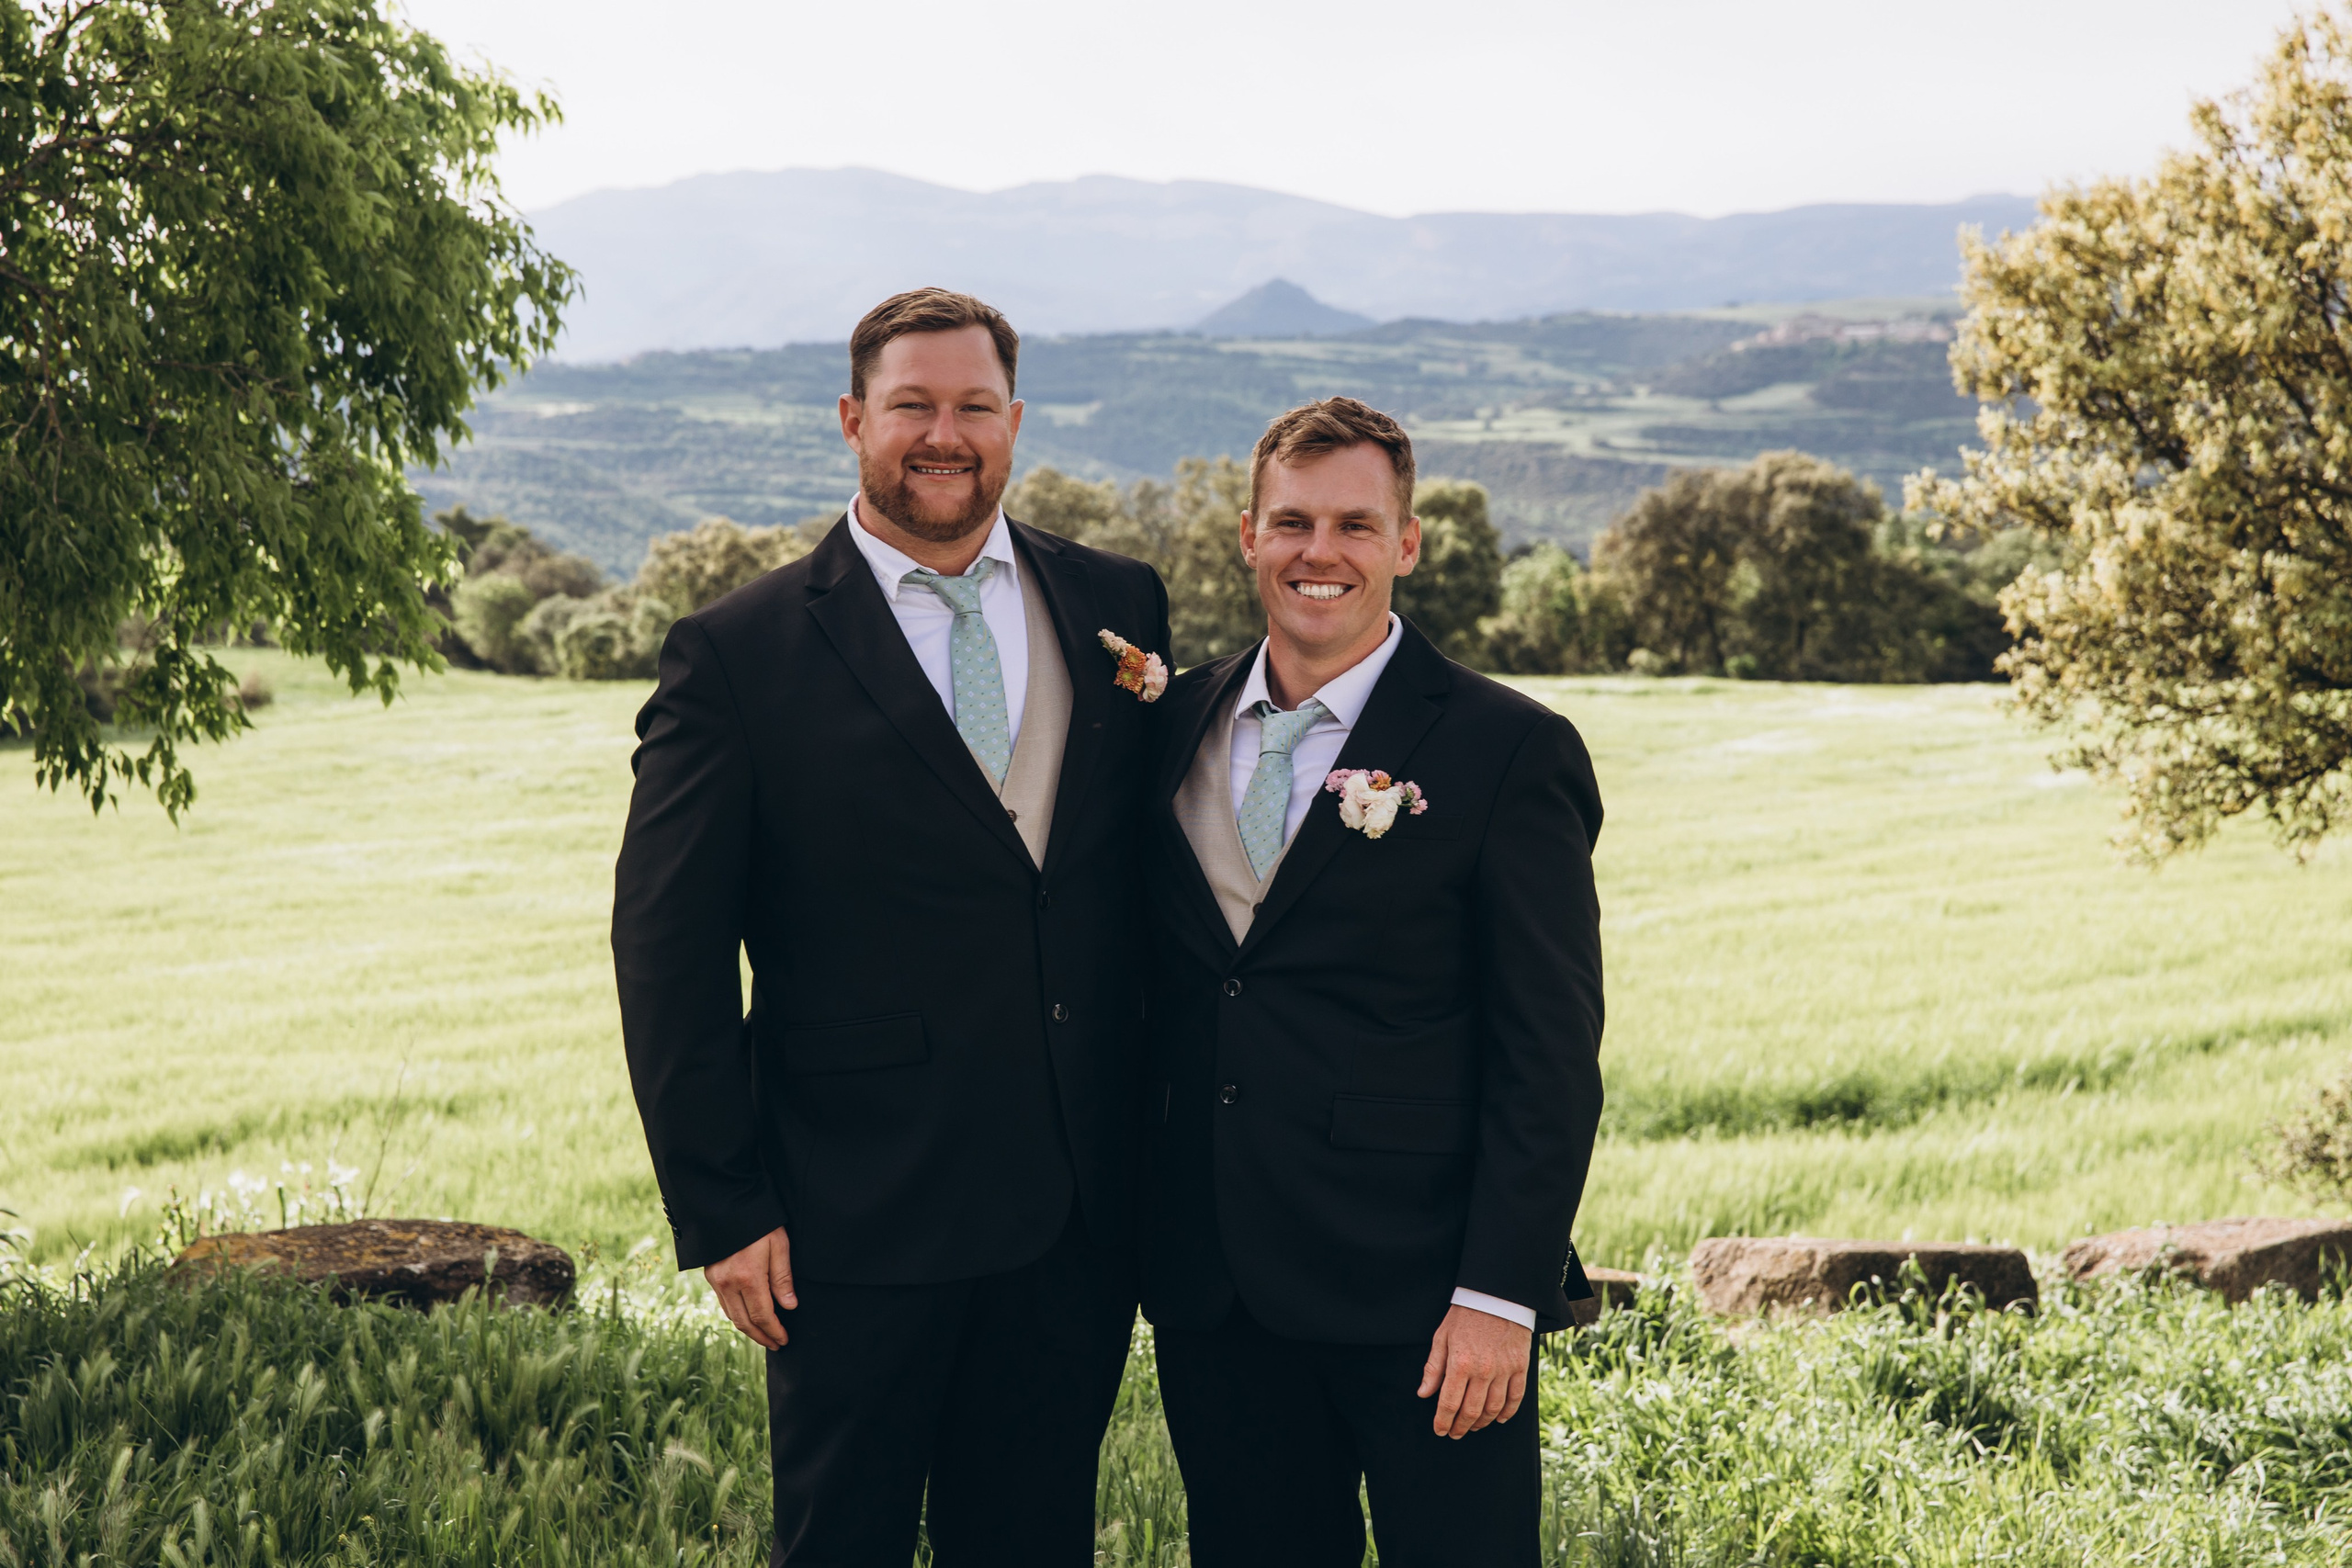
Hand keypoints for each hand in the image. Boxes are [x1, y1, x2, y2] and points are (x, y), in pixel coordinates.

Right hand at [704, 1227, 797, 1348]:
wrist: (727, 1203)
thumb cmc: (760, 1223)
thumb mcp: (779, 1245)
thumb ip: (783, 1278)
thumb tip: (789, 1307)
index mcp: (748, 1277)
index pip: (762, 1316)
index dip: (774, 1331)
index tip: (784, 1340)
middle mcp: (728, 1283)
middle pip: (744, 1322)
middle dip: (761, 1337)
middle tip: (775, 1344)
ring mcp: (716, 1280)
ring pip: (731, 1315)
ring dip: (748, 1329)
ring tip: (763, 1334)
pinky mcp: (710, 1275)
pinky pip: (723, 1303)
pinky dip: (736, 1315)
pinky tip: (747, 1316)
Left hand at [1417, 1303, 1531, 1438]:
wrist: (1497, 1295)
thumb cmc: (1465, 1315)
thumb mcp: (1442, 1337)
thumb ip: (1433, 1368)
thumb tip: (1424, 1393)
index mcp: (1460, 1364)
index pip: (1449, 1404)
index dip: (1443, 1421)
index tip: (1440, 1430)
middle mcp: (1483, 1371)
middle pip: (1471, 1411)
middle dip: (1460, 1427)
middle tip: (1454, 1433)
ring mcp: (1504, 1370)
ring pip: (1493, 1409)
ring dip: (1482, 1423)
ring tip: (1473, 1426)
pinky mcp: (1520, 1367)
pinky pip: (1516, 1398)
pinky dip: (1507, 1413)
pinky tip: (1499, 1418)